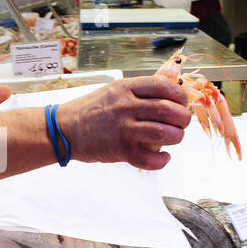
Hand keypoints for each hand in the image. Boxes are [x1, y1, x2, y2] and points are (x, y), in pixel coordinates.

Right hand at [60, 76, 190, 170]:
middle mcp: (125, 106)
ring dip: (177, 137)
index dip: (179, 96)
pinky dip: (162, 160)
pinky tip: (163, 157)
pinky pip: (150, 159)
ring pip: (164, 133)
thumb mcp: (113, 90)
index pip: (164, 87)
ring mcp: (123, 129)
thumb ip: (138, 91)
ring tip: (174, 138)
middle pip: (169, 111)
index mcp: (125, 88)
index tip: (182, 103)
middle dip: (183, 119)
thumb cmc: (90, 110)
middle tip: (182, 123)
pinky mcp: (119, 150)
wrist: (64, 129)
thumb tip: (170, 94)